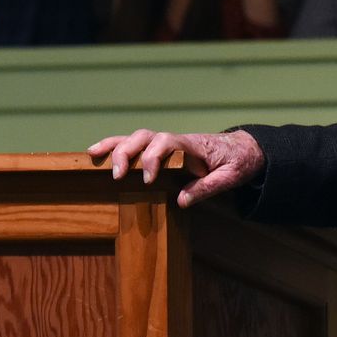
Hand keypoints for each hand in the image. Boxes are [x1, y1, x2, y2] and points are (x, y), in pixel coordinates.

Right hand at [87, 128, 265, 207]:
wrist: (243, 148)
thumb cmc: (237, 161)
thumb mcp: (230, 177)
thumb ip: (207, 188)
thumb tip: (180, 201)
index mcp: (192, 145)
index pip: (167, 143)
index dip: (153, 158)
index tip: (148, 179)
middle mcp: (175, 140)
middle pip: (145, 136)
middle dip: (128, 152)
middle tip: (118, 175)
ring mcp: (166, 143)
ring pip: (136, 137)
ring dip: (115, 146)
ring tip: (94, 155)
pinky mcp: (161, 149)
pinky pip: (136, 144)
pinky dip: (116, 146)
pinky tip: (98, 154)